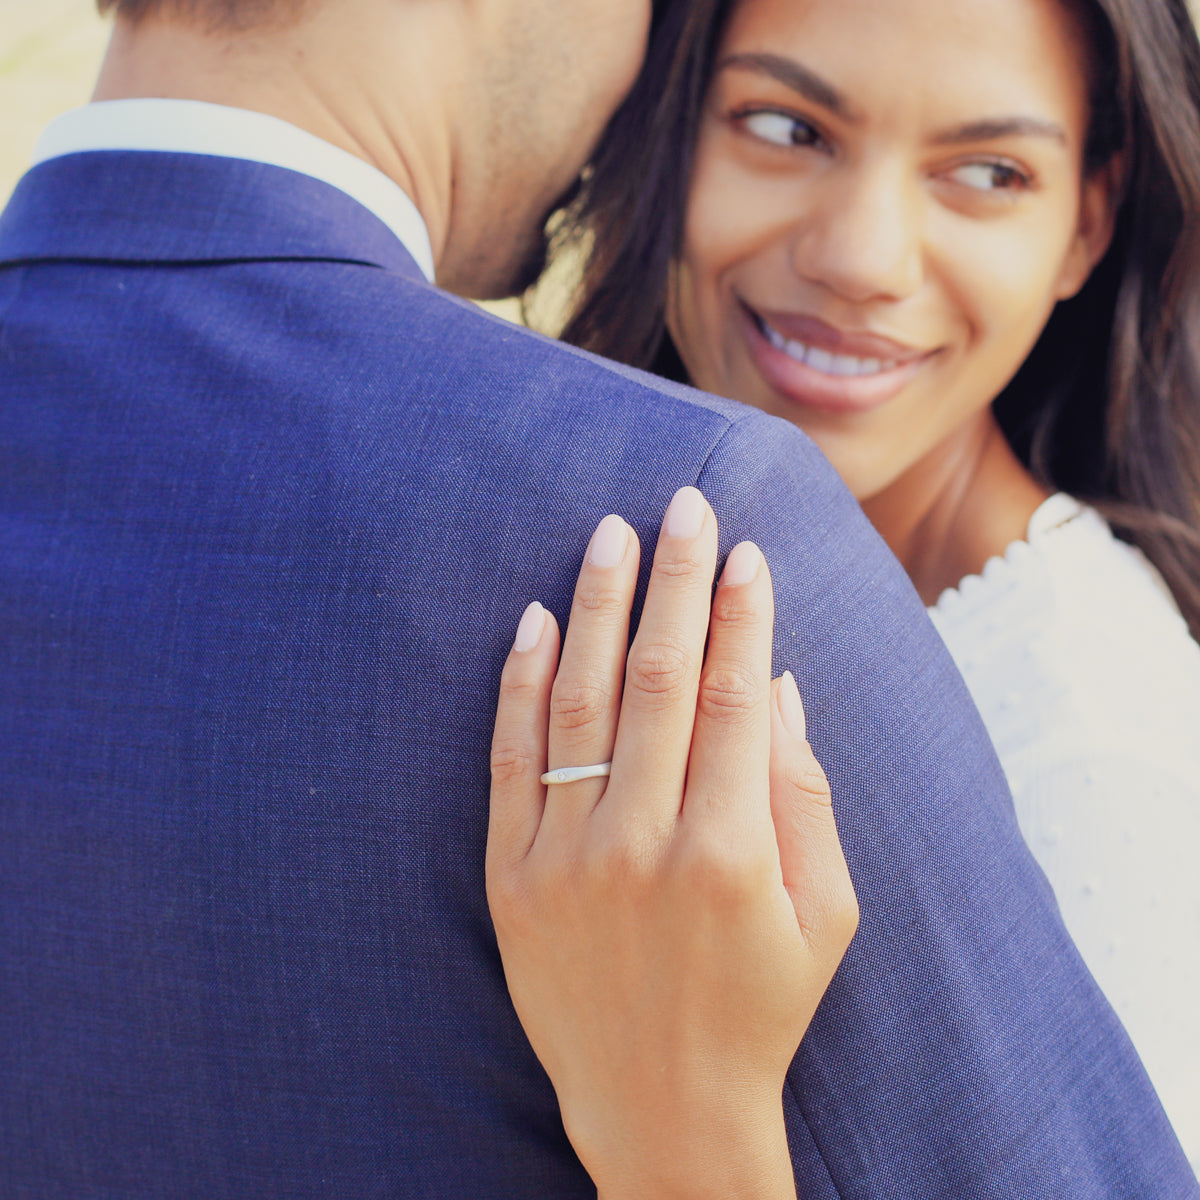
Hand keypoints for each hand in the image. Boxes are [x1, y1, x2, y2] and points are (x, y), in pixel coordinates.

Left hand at [487, 487, 858, 1199]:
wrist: (661, 1108)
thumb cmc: (761, 1007)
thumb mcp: (824, 914)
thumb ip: (805, 794)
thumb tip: (781, 684)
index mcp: (733, 851)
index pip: (737, 696)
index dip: (743, 613)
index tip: (745, 551)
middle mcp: (645, 843)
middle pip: (660, 679)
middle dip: (674, 579)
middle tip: (681, 505)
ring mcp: (567, 858)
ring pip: (578, 702)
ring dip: (594, 607)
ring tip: (607, 534)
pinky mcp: (511, 877)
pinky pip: (509, 758)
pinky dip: (518, 682)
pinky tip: (533, 618)